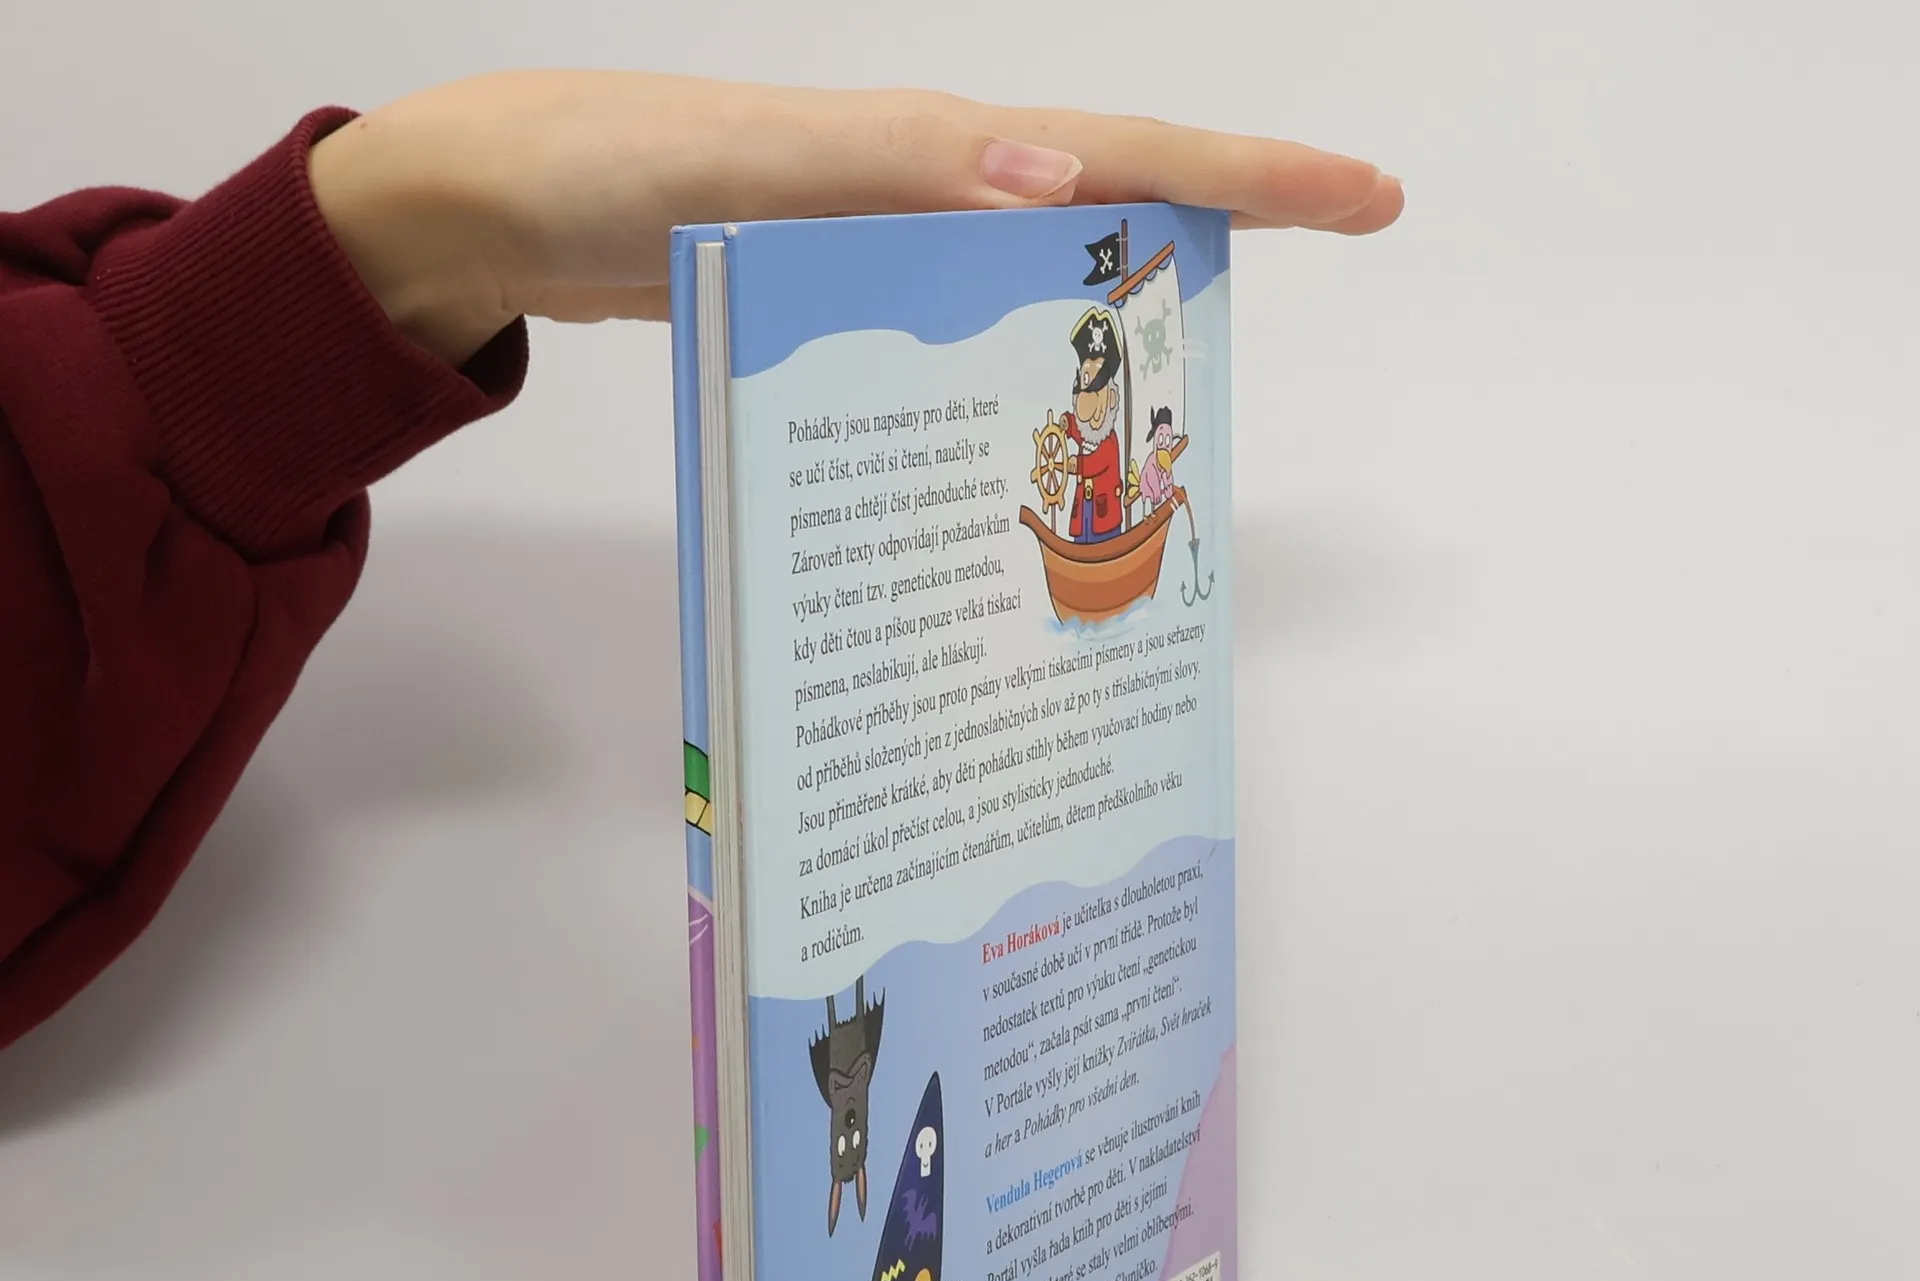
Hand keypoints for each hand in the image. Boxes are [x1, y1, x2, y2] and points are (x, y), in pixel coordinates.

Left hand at [308, 73, 1401, 365]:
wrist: (495, 211)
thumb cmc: (601, 170)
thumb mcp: (740, 168)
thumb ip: (884, 170)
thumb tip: (1055, 185)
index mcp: (925, 155)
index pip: (1121, 155)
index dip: (1247, 175)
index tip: (1363, 194)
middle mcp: (924, 196)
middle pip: (1112, 204)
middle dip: (1230, 225)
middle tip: (1345, 242)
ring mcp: (888, 254)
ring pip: (1044, 275)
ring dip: (1134, 307)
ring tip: (1212, 377)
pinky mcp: (843, 307)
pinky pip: (964, 328)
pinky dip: (1019, 360)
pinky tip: (1033, 419)